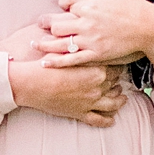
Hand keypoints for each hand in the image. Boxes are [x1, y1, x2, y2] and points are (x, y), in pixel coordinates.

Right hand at [7, 54, 127, 127]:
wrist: (31, 83)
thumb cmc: (46, 65)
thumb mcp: (64, 50)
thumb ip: (78, 44)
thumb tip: (82, 33)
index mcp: (96, 70)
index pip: (115, 67)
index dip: (118, 65)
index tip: (119, 63)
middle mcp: (97, 87)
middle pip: (115, 83)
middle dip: (118, 81)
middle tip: (120, 79)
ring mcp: (90, 102)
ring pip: (112, 103)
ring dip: (119, 100)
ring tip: (122, 98)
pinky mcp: (80, 114)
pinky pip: (98, 120)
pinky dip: (107, 121)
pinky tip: (112, 120)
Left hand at [40, 0, 153, 71]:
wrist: (149, 28)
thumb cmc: (132, 5)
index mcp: (89, 5)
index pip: (66, 3)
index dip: (62, 4)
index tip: (62, 7)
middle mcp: (87, 23)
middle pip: (57, 24)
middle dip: (46, 23)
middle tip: (40, 24)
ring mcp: (91, 40)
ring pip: (60, 43)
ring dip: (44, 44)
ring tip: (34, 44)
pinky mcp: (96, 55)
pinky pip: (72, 60)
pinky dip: (56, 62)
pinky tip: (45, 62)